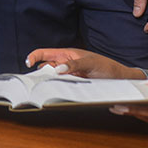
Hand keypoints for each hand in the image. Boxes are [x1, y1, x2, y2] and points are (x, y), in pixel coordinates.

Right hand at [25, 48, 145, 79]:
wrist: (119, 80)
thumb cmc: (106, 67)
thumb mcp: (90, 63)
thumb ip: (74, 65)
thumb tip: (57, 69)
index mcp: (67, 54)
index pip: (45, 53)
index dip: (34, 56)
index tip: (28, 63)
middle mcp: (65, 65)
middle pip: (45, 68)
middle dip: (37, 73)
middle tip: (31, 83)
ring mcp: (69, 76)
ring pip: (52, 79)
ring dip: (46, 83)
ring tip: (40, 90)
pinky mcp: (73, 86)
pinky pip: (60, 87)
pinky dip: (55, 90)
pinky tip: (53, 94)